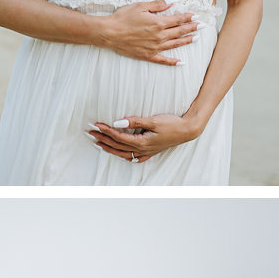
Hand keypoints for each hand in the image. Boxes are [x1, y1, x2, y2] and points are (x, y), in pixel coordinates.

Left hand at [88, 113, 206, 162]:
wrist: (187, 130)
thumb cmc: (172, 123)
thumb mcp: (153, 120)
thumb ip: (135, 122)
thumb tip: (118, 122)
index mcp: (141, 142)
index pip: (118, 136)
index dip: (106, 130)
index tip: (96, 124)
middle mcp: (142, 150)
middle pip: (117, 146)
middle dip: (103, 139)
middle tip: (90, 133)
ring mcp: (146, 152)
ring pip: (123, 153)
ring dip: (109, 148)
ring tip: (98, 143)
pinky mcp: (151, 152)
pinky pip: (134, 157)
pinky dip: (124, 155)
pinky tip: (120, 154)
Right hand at [100, 1, 202, 65]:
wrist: (109, 33)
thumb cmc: (123, 18)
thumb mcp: (141, 6)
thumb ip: (159, 4)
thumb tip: (173, 1)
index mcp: (158, 23)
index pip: (178, 20)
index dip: (188, 17)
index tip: (195, 16)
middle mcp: (159, 36)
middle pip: (179, 32)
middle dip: (191, 28)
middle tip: (202, 26)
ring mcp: (154, 47)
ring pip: (175, 45)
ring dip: (186, 41)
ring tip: (195, 38)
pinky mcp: (148, 56)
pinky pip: (163, 60)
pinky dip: (173, 62)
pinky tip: (181, 62)